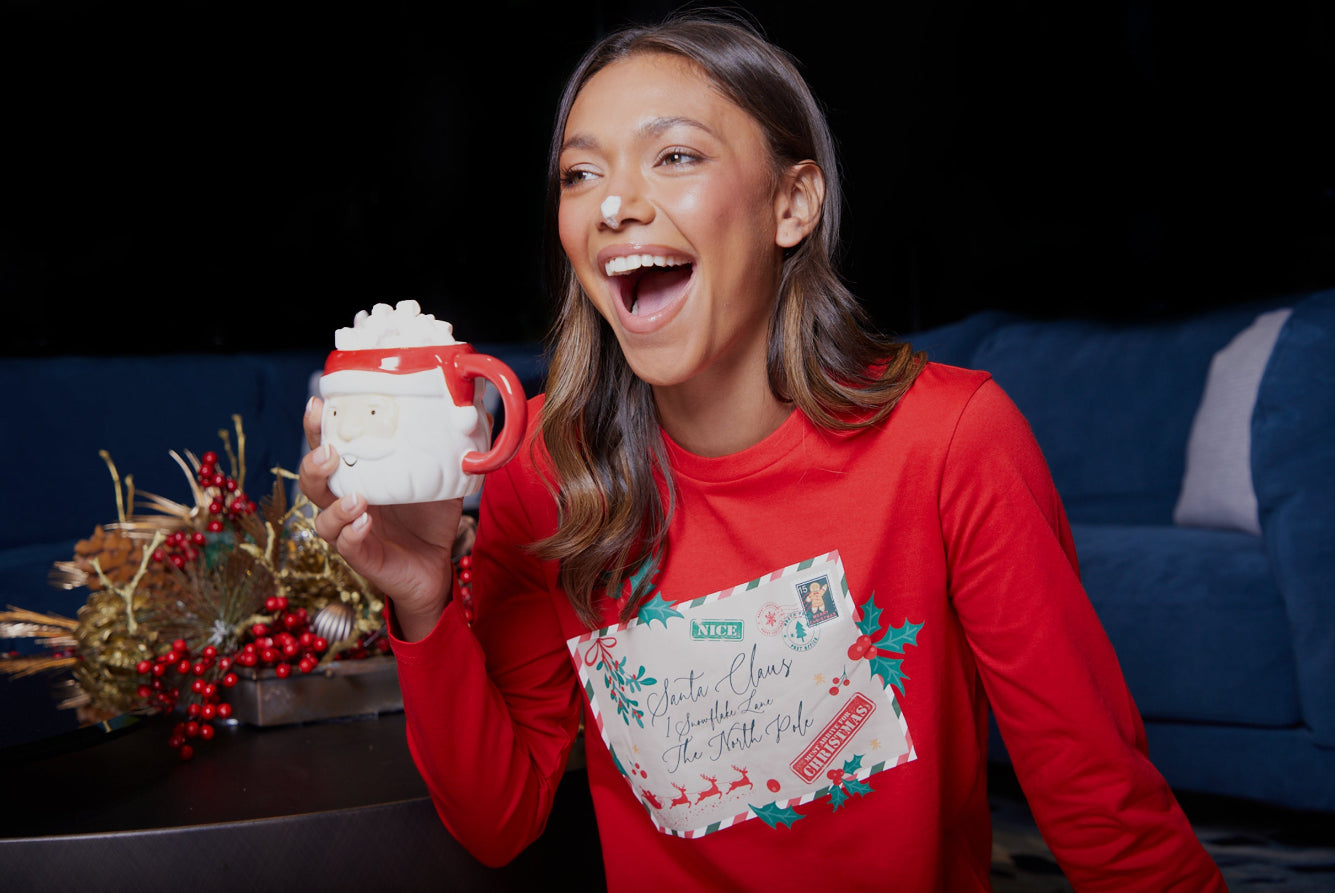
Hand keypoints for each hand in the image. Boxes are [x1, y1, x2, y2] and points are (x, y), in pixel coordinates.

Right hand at [298, 396, 461, 640]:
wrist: (438, 565)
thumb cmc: (431, 519)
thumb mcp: (443, 479)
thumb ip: (452, 451)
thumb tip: (476, 412)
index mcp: (360, 477)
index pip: (328, 448)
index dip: (318, 428)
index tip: (318, 405)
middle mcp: (347, 502)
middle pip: (312, 482)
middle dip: (313, 464)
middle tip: (328, 451)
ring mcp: (350, 531)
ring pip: (322, 518)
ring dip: (334, 505)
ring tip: (356, 496)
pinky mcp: (363, 557)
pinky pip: (347, 546)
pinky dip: (352, 533)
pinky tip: (365, 522)